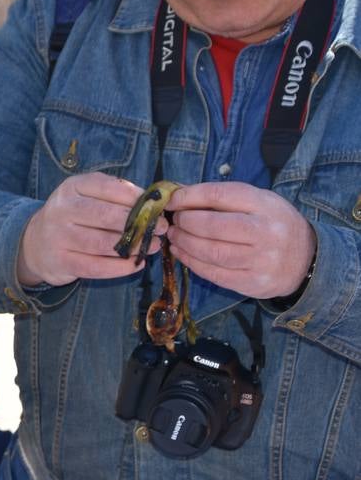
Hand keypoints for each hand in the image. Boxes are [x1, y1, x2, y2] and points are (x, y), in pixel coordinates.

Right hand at [17, 174, 164, 286]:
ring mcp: (59, 237)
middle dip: (139, 223)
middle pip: (107, 216)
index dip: (135, 197)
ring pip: (104, 243)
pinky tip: (136, 264)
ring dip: (134, 246)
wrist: (35, 244)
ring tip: (152, 246)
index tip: (155, 206)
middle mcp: (62, 210)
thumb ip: (114, 193)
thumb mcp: (85, 196)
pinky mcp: (61, 261)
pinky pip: (97, 267)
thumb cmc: (72, 217)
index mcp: (71, 187)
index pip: (107, 187)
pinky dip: (121, 267)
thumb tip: (152, 202)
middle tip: (161, 228)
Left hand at [166, 182, 314, 299]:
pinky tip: (181, 253)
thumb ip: (223, 198)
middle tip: (173, 222)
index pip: (219, 196)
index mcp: (265, 205)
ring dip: (184, 243)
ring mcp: (261, 260)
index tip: (171, 201)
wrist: (307, 259)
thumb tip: (178, 196)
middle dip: (185, 222)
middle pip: (212, 226)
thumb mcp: (258, 202)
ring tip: (174, 236)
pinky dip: (191, 262)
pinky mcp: (253, 283)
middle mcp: (266, 232)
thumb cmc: (272, 224)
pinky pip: (214, 273)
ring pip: (211, 252)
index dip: (188, 197)